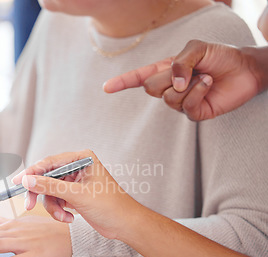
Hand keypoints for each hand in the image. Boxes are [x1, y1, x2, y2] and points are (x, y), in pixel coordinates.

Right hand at [12, 150, 138, 239]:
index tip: (18, 181)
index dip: (32, 172)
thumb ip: (51, 186)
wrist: (124, 225)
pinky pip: (56, 200)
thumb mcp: (77, 195)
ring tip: (63, 217)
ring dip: (53, 206)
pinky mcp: (73, 194)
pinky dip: (59, 210)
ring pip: (49, 191)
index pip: (49, 162)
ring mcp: (74, 181)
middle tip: (29, 205)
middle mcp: (77, 167)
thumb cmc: (111, 206)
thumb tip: (28, 179)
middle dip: (41, 193)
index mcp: (82, 158)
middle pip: (46, 177)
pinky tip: (69, 218)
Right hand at [103, 40, 266, 120]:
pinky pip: (185, 106)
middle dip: (167, 77)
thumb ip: (179, 63)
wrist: (246, 69)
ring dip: (188, 84)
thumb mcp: (196, 48)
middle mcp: (169, 87)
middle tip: (187, 71)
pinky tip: (208, 84)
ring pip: (167, 98)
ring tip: (204, 77)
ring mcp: (180, 102)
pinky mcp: (193, 113)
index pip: (138, 77)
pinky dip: (198, 91)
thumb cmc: (221, 56)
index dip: (121, 82)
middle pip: (149, 88)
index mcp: (166, 70)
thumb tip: (172, 86)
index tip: (106, 88)